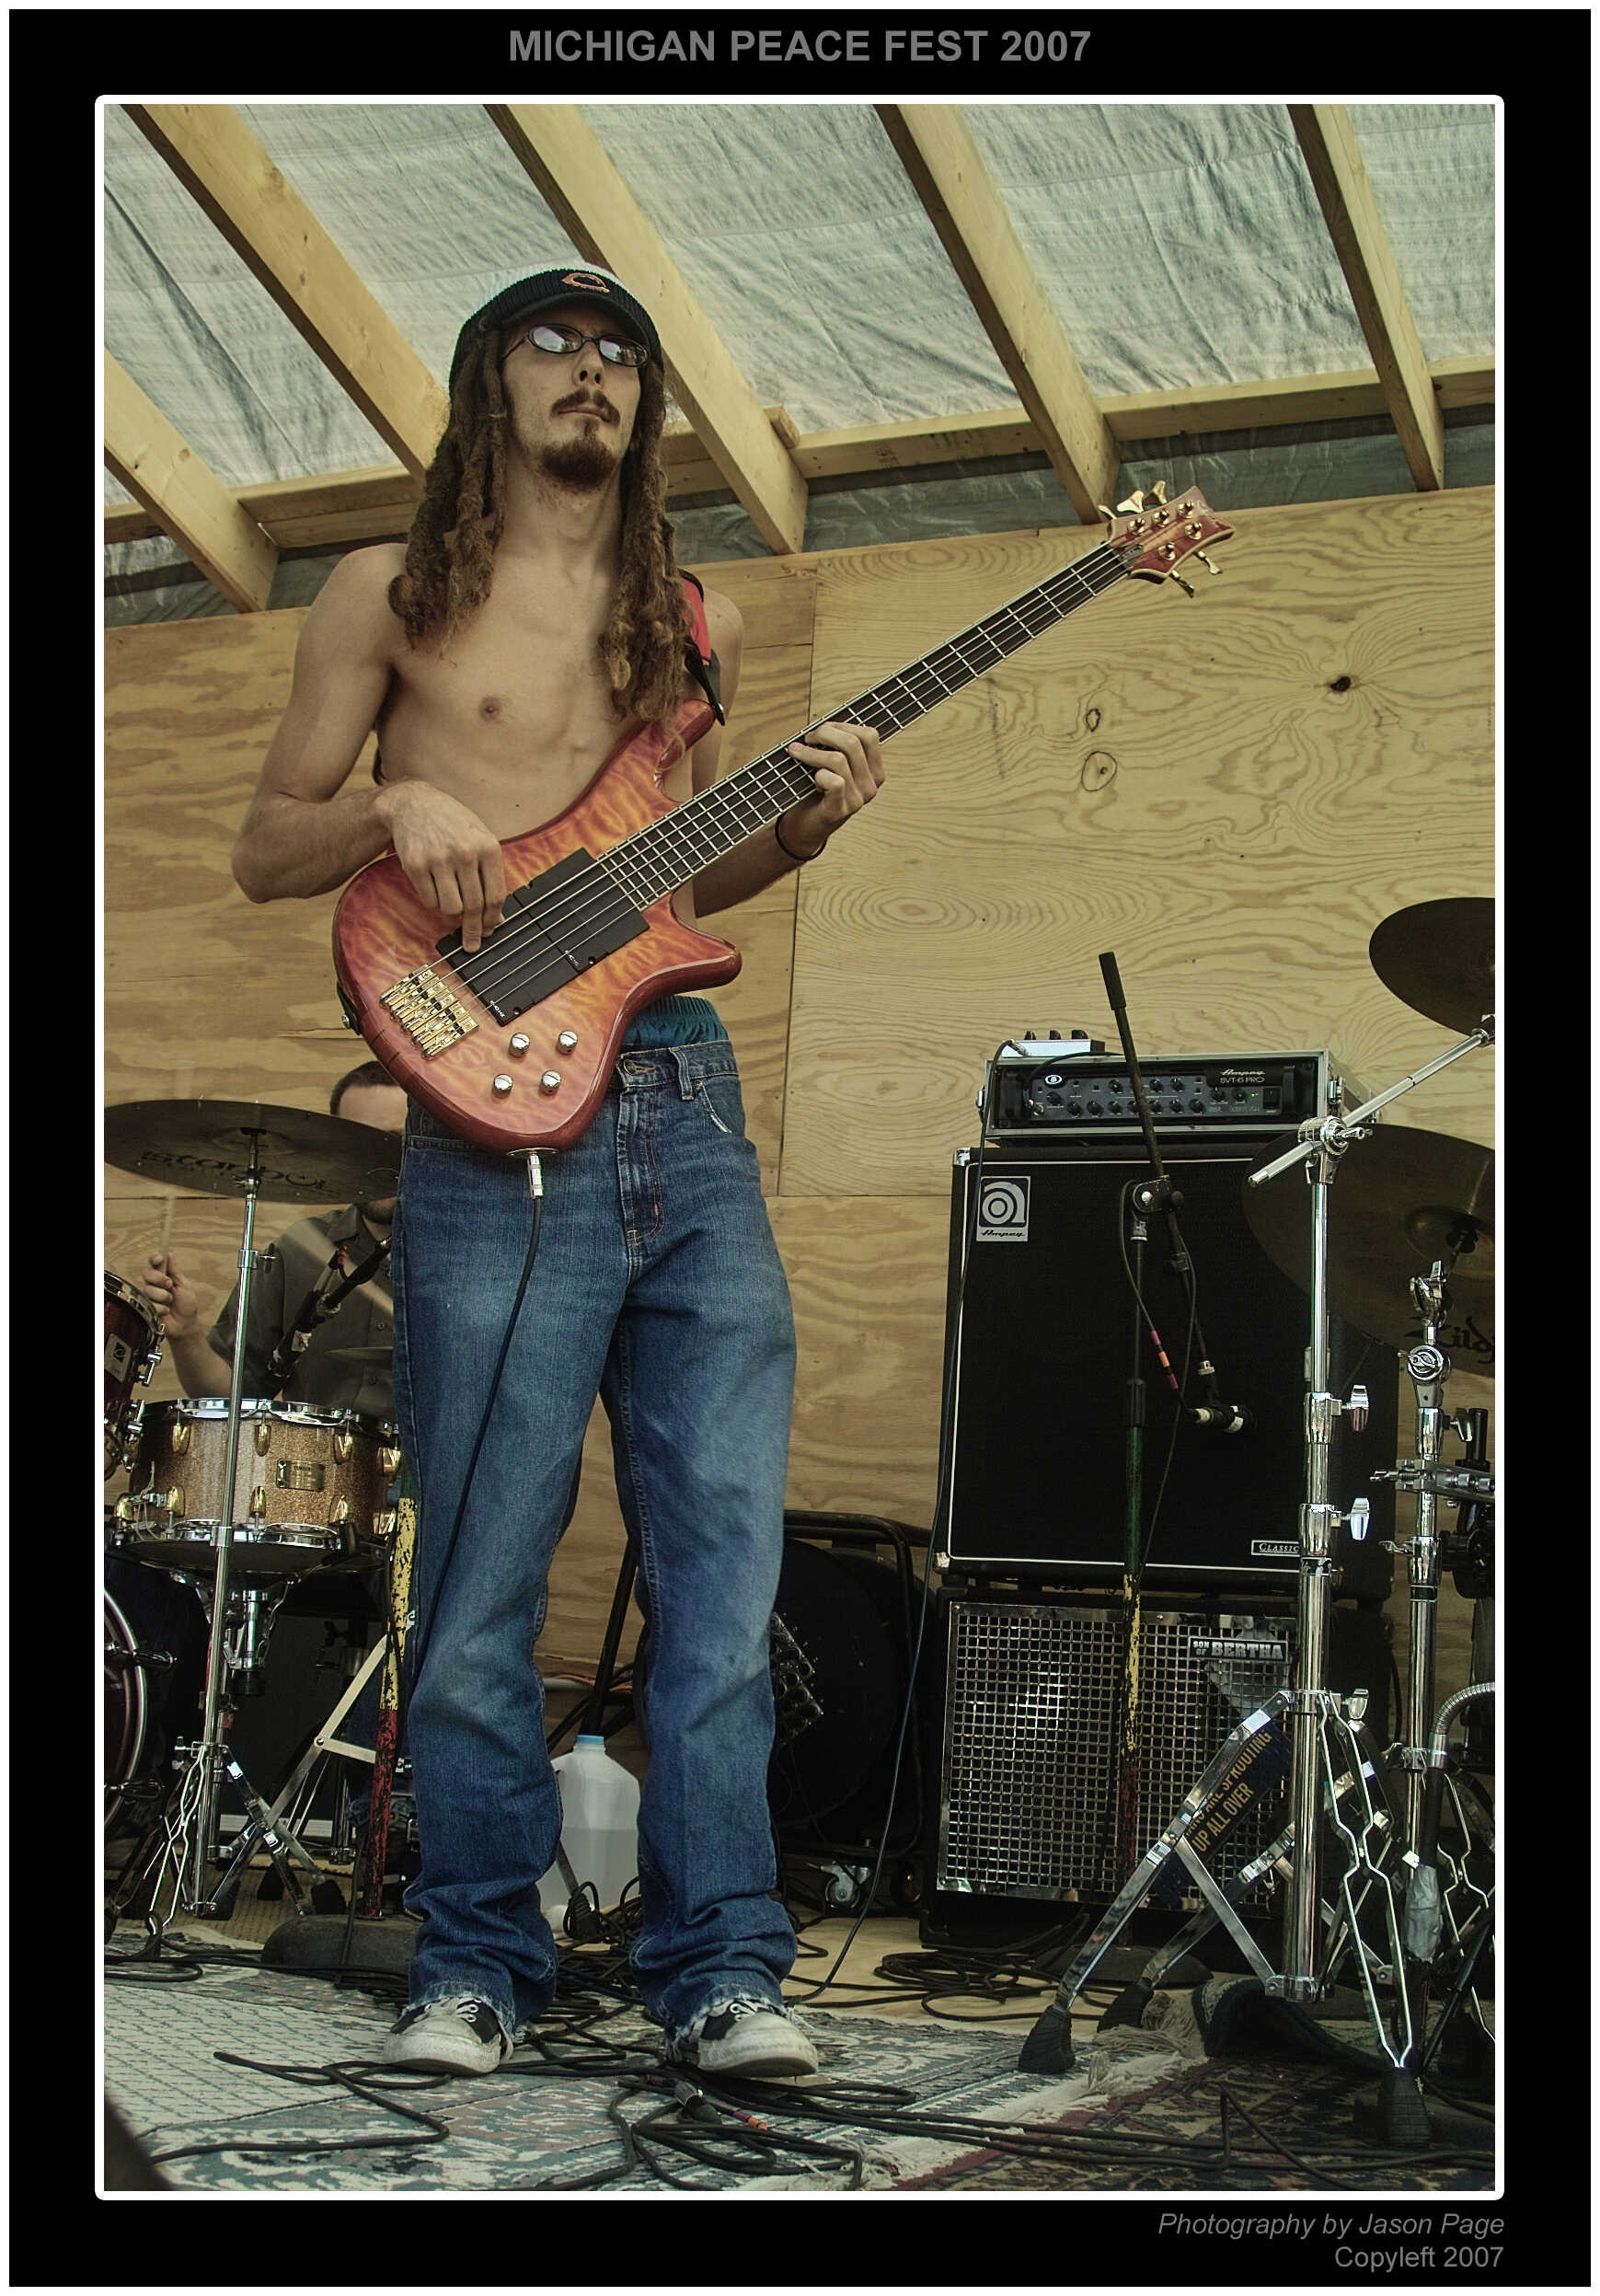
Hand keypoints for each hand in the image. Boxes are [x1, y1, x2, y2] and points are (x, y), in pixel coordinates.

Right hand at [144, 1252, 201, 1339]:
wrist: (186, 1324)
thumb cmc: (187, 1305)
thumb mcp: (184, 1285)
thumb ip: (175, 1271)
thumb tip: (169, 1254)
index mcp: (163, 1277)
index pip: (153, 1264)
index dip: (154, 1259)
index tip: (159, 1259)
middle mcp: (154, 1285)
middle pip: (147, 1274)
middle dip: (159, 1278)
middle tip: (169, 1285)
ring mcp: (148, 1296)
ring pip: (148, 1289)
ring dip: (163, 1296)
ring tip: (170, 1302)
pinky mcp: (145, 1308)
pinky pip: (149, 1303)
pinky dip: (161, 1308)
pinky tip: (166, 1312)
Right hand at [376, 780, 507, 953]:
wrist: (414, 804)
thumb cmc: (452, 823)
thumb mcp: (479, 841)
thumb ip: (490, 876)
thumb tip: (497, 916)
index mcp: (487, 847)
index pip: (496, 895)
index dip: (494, 919)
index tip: (490, 932)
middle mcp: (464, 853)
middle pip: (474, 906)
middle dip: (474, 930)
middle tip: (472, 943)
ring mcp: (439, 859)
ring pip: (451, 908)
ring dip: (452, 913)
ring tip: (450, 900)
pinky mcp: (416, 865)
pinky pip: (430, 901)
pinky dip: (434, 903)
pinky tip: (435, 888)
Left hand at [781, 720, 884, 856]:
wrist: (804, 827)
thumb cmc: (817, 790)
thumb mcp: (834, 766)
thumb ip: (837, 747)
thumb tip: (824, 724)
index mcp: (874, 770)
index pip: (870, 735)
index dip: (843, 725)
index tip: (823, 728)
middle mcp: (871, 785)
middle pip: (853, 743)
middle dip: (824, 733)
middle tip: (806, 738)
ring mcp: (858, 799)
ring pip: (839, 760)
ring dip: (812, 753)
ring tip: (797, 752)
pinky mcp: (840, 810)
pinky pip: (833, 781)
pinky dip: (817, 774)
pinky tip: (811, 779)